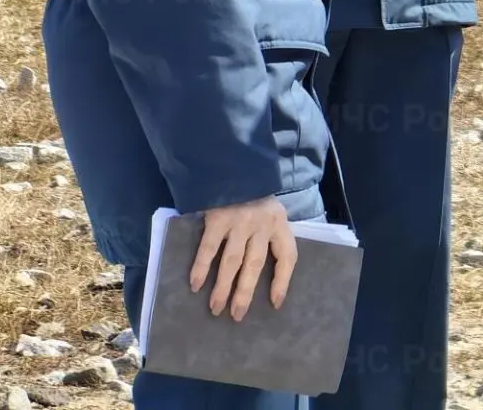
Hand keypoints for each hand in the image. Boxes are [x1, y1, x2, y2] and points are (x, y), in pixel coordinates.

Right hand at [190, 197, 295, 319]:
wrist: (233, 166)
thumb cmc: (252, 195)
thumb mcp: (270, 212)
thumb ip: (268, 234)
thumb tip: (259, 272)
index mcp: (279, 223)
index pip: (288, 256)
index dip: (283, 281)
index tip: (275, 303)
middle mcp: (262, 224)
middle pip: (255, 264)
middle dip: (245, 292)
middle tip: (236, 315)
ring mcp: (240, 221)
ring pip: (232, 261)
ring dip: (223, 287)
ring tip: (216, 308)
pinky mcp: (218, 217)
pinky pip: (209, 248)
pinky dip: (201, 267)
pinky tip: (194, 284)